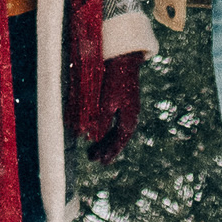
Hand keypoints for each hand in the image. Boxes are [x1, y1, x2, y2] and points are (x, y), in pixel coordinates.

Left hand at [84, 52, 141, 167]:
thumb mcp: (107, 102)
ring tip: (93, 148)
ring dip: (104, 139)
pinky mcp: (122, 100)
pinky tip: (97, 130)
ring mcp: (127, 108)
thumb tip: (92, 138)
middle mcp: (130, 116)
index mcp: (129, 119)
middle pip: (117, 138)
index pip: (119, 141)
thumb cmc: (115, 80)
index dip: (110, 152)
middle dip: (105, 148)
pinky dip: (105, 128)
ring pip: (115, 129)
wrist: (123, 58)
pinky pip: (114, 120)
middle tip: (93, 159)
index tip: (102, 163)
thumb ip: (101, 120)